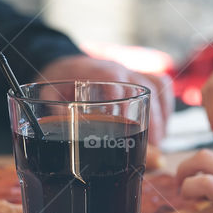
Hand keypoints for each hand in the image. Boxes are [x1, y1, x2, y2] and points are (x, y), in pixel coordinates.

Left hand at [38, 55, 173, 145]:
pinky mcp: (139, 77)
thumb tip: (66, 130)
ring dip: (162, 115)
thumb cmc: (55, 82)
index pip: (114, 80)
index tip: (127, 131)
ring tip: (158, 142)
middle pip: (145, 87)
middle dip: (152, 120)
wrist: (64, 64)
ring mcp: (131, 71)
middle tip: (152, 148)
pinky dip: (166, 107)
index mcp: (93, 69)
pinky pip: (161, 86)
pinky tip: (162, 128)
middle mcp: (118, 67)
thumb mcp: (46, 95)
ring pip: (158, 87)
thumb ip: (55, 111)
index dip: (123, 105)